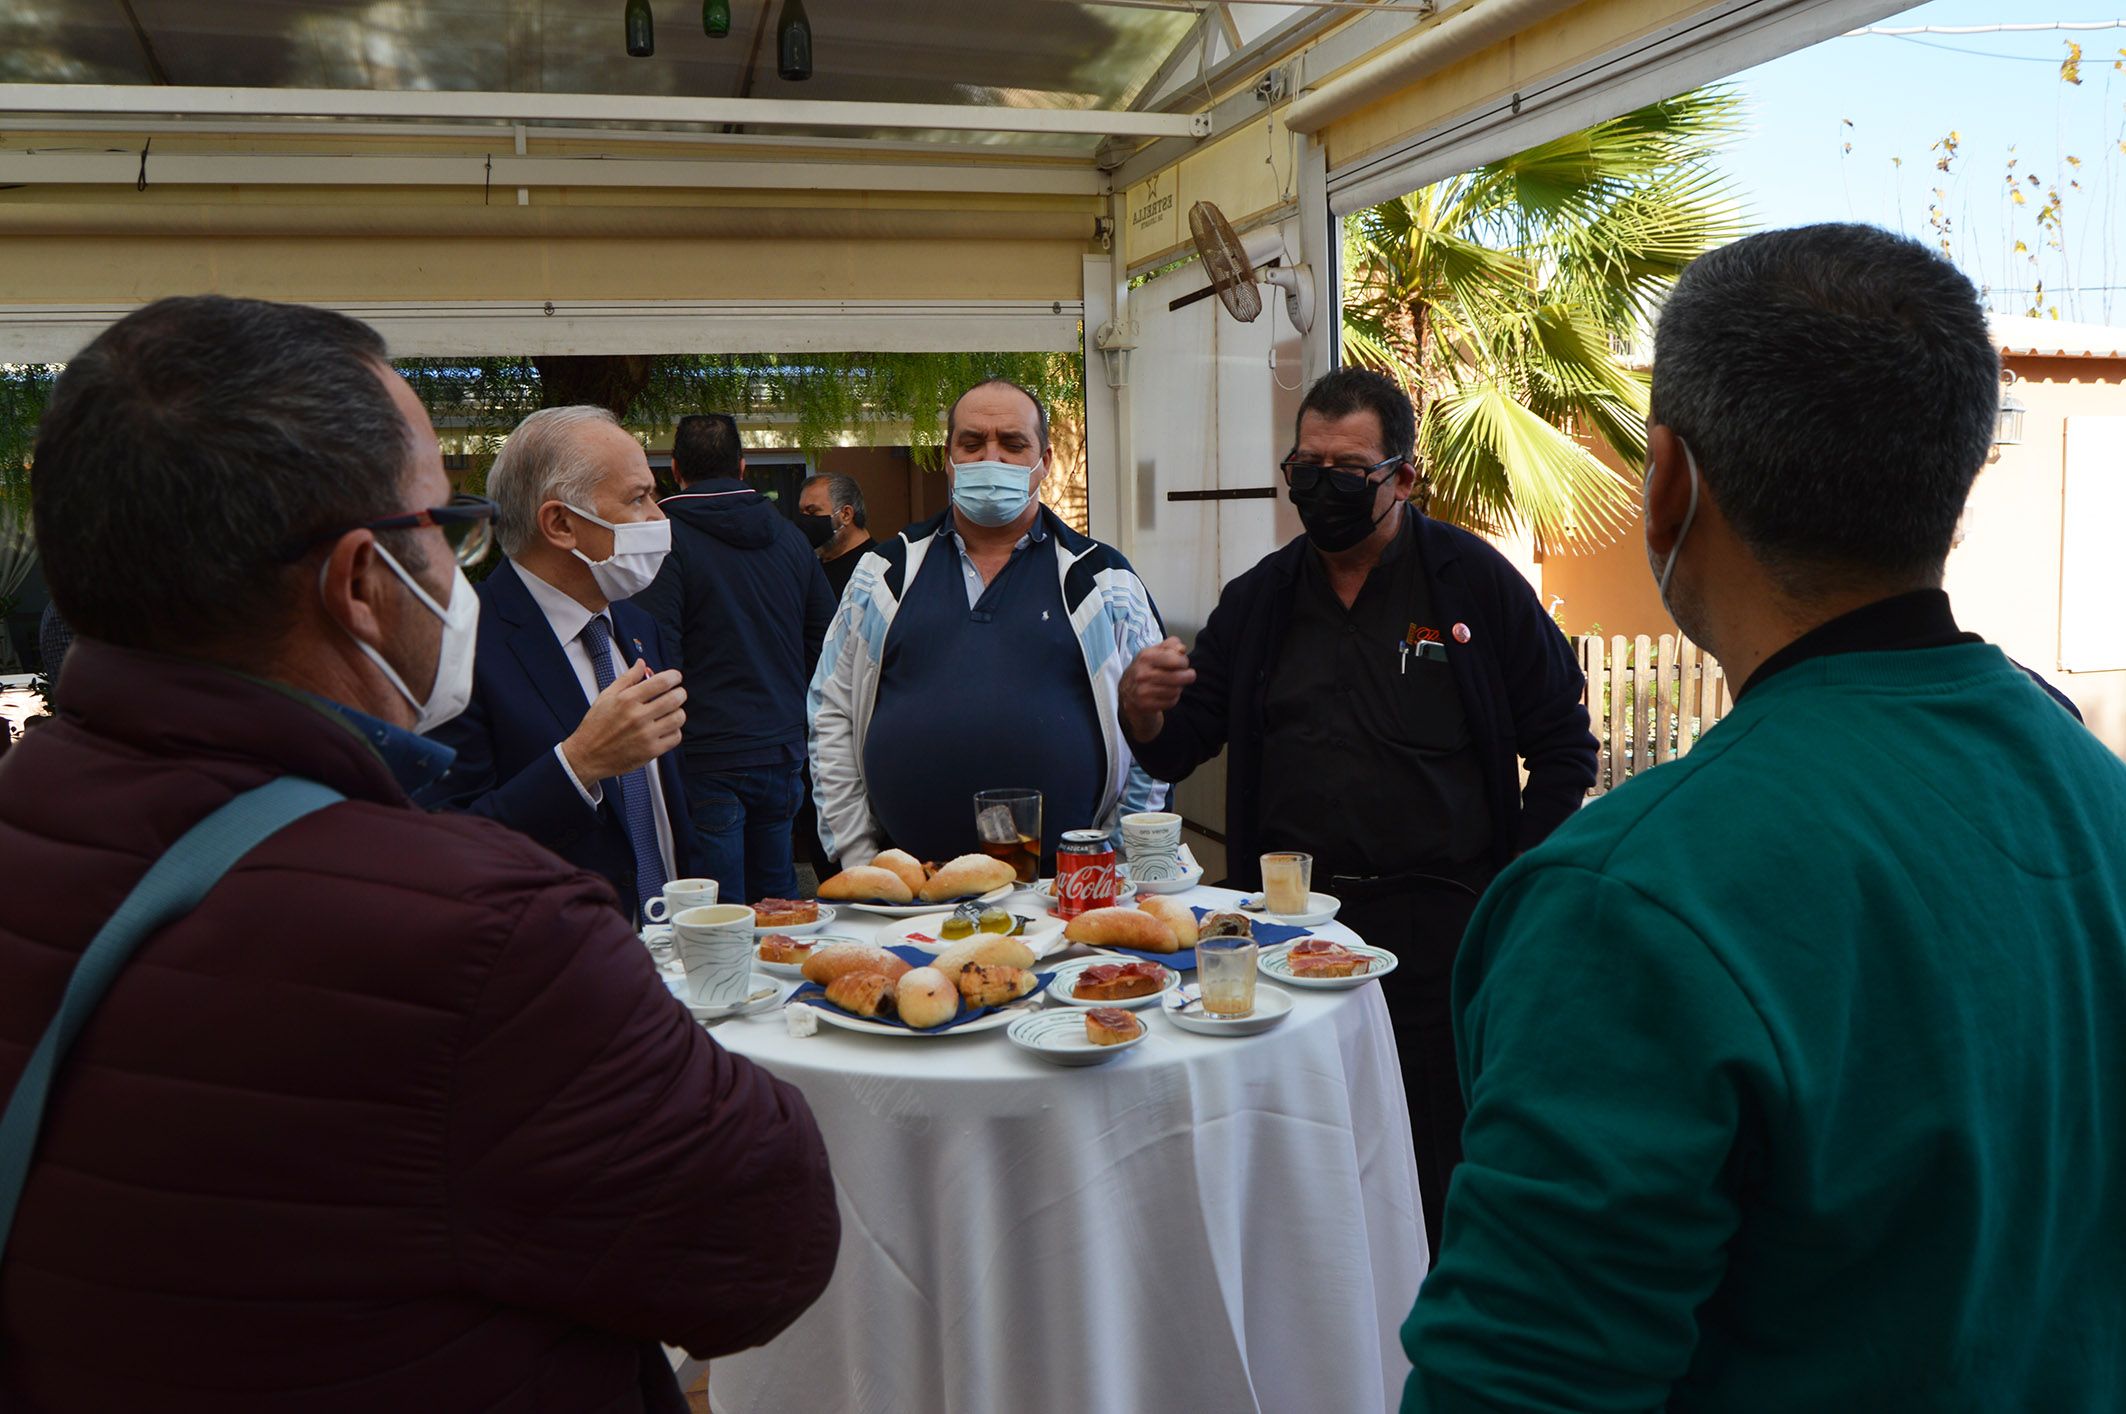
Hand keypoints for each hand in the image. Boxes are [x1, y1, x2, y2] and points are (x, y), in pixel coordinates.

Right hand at [562, 660, 685, 781]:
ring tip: (671, 712)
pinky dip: (674, 731)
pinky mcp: (651, 751)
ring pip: (678, 718)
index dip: (674, 677)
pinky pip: (675, 737)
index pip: (661, 682)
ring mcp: (645, 735)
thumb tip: (642, 663)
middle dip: (680, 693)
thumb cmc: (596, 725)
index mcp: (627, 700)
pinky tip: (665, 728)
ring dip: (678, 712)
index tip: (676, 677)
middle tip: (677, 694)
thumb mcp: (606, 696)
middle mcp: (638, 716)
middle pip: (674, 699)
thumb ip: (627, 678)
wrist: (587, 756)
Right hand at [1119, 637, 1194, 741]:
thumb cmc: (1145, 669)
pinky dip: (1173, 698)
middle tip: (1188, 675)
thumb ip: (1170, 645)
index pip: (1175, 659)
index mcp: (1146, 657)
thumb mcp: (1154, 652)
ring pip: (1175, 690)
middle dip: (1187, 676)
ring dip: (1179, 688)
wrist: (1126, 692)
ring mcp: (1143, 690)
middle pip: (1178, 677)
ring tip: (1174, 684)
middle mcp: (1143, 673)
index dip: (1184, 662)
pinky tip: (1167, 694)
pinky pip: (1170, 702)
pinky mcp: (1145, 704)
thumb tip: (1181, 648)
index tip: (1183, 663)